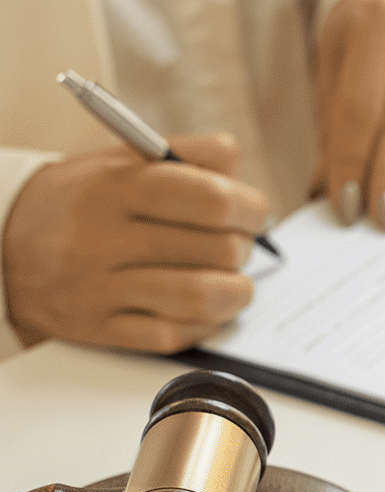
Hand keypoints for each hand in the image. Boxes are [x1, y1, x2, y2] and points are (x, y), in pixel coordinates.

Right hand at [1, 135, 265, 352]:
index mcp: (115, 186)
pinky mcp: (101, 329)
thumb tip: (238, 172)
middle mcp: (105, 237)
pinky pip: (173, 335)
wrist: (2, 247)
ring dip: (235, 292)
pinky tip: (204, 308)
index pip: (210, 198)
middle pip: (215, 249)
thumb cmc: (78, 201)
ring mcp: (101, 288)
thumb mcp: (120, 160)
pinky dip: (204, 324)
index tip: (253, 213)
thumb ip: (184, 155)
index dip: (249, 208)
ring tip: (233, 282)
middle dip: (242, 249)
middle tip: (236, 246)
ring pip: (200, 296)